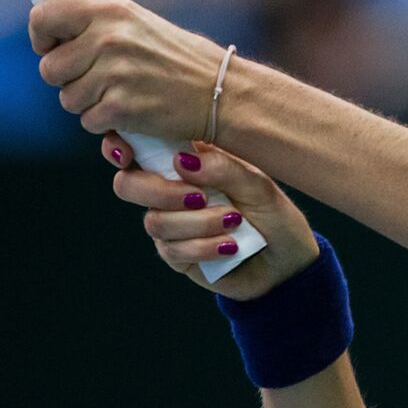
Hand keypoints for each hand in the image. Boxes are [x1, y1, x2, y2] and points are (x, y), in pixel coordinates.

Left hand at [29, 0, 222, 140]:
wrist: (220, 91)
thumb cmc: (179, 59)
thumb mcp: (138, 24)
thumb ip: (96, 25)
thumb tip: (50, 34)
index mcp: (110, 10)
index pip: (44, 16)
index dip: (42, 37)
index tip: (54, 47)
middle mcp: (108, 38)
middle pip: (50, 68)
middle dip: (69, 79)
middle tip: (100, 78)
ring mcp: (113, 74)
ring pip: (66, 98)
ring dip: (88, 103)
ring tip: (121, 93)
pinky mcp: (119, 108)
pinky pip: (88, 121)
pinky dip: (105, 122)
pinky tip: (131, 110)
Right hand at [102, 132, 319, 301]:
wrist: (287, 262)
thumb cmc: (274, 214)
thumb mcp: (258, 185)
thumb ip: (223, 168)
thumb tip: (181, 160)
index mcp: (189, 161)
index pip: (140, 146)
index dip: (120, 145)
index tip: (127, 154)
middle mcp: (172, 189)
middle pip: (129, 185)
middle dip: (160, 191)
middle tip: (200, 197)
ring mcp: (172, 223)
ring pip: (155, 221)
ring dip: (198, 223)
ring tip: (234, 222)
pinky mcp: (177, 255)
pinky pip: (172, 250)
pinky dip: (204, 247)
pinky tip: (230, 246)